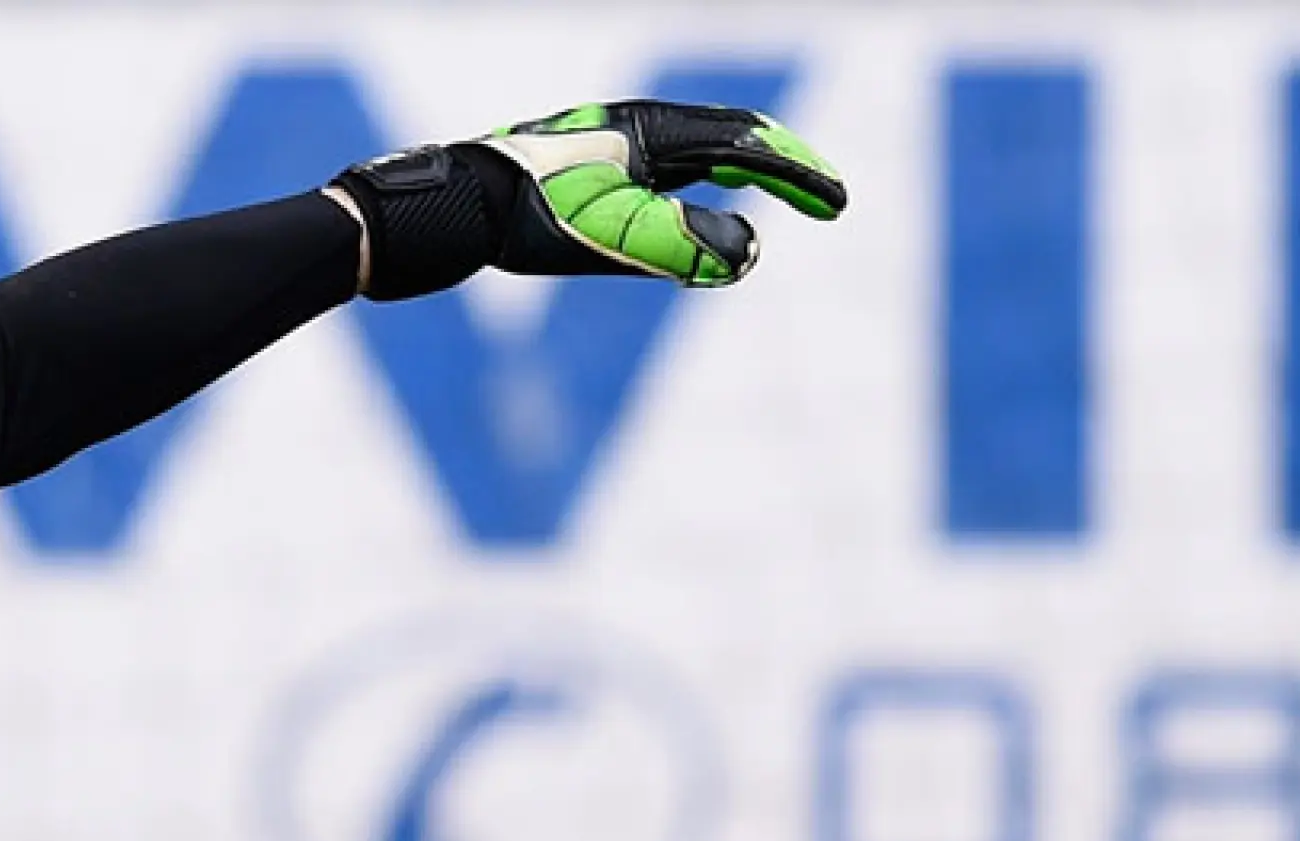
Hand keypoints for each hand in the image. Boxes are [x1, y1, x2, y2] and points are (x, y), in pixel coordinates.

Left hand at [473, 101, 846, 285]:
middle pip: (734, 137)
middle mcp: (640, 127)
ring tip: (783, 194)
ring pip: (701, 149)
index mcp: (655, 132)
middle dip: (786, 167)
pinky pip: (668, 167)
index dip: (799, 176)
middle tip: (828, 201)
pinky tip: (698, 205)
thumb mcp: (616, 236)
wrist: (460, 203)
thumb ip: (686, 243)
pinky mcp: (593, 165)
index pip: (748, 147)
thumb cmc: (534, 217)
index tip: (839, 205)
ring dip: (749, 170)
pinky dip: (705, 181)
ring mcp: (615, 143)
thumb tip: (749, 254)